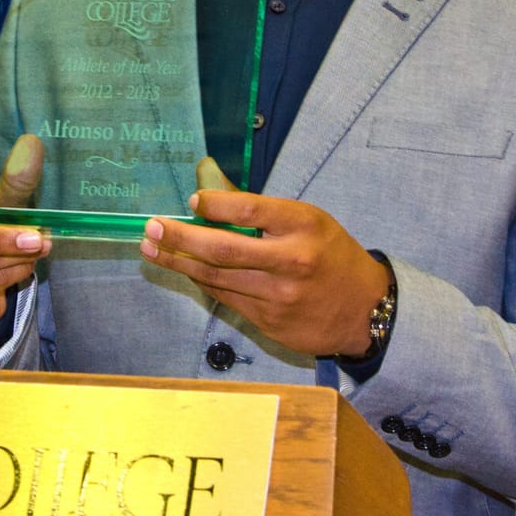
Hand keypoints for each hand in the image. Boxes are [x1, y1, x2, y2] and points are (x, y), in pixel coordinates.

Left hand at [140, 157, 390, 356]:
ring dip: (179, 262)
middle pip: (223, 249)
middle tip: (151, 228)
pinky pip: (226, 298)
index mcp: (304, 225)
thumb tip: (209, 193)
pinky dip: (202, 281)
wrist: (364, 311)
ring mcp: (279, 296)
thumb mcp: (310, 221)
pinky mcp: (269, 322)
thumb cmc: (331, 256)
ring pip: (217, 278)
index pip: (249, 209)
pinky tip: (184, 269)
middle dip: (180, 238)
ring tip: (151, 249)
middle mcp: (291, 260)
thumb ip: (263, 211)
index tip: (190, 202)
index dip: (214, 204)